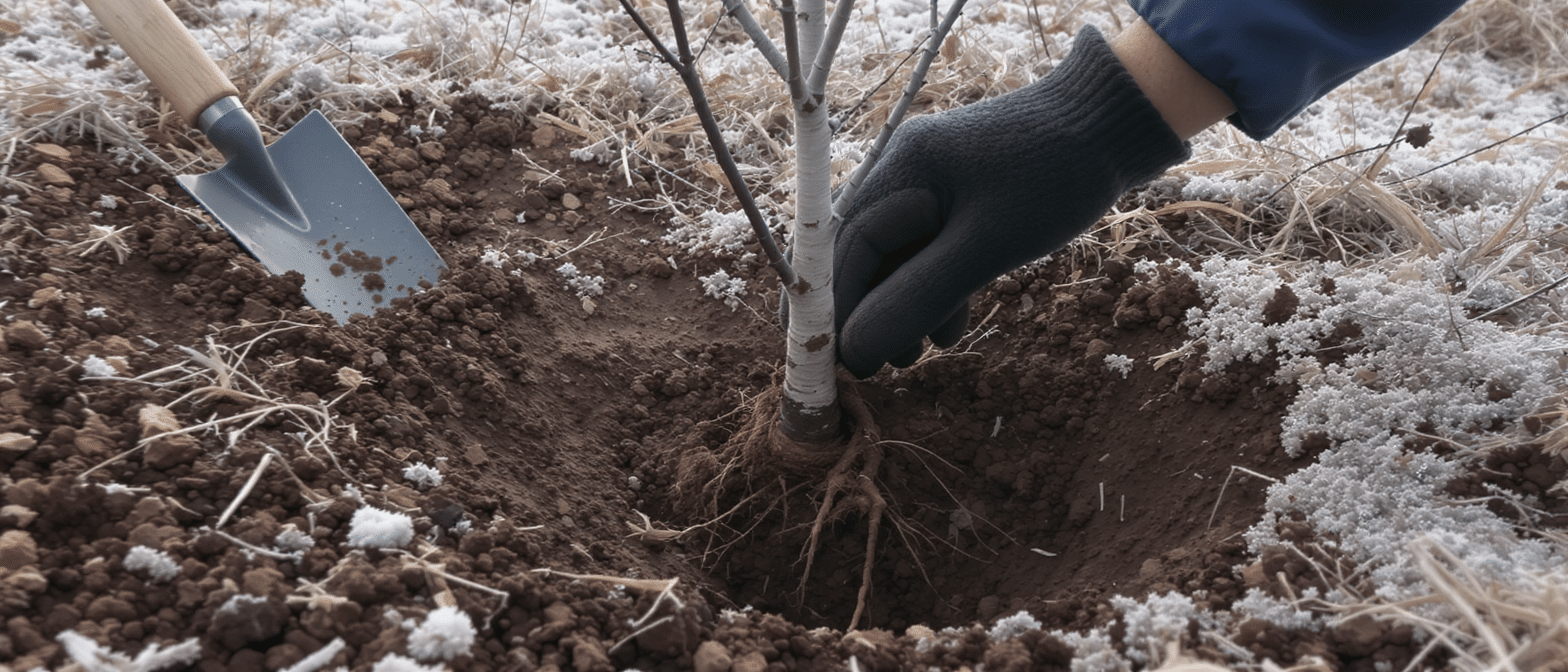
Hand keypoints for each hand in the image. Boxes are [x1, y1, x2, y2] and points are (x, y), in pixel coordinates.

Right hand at [832, 25, 1189, 377]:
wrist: (1115, 124)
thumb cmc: (1056, 177)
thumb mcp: (984, 248)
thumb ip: (916, 298)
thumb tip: (856, 351)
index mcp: (900, 171)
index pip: (842, 251)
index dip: (836, 310)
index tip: (843, 362)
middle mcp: (903, 171)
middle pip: (861, 255)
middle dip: (868, 313)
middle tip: (885, 368)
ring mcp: (929, 182)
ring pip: (894, 258)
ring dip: (901, 308)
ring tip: (917, 355)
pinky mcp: (957, 196)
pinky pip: (926, 250)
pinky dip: (933, 289)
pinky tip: (950, 328)